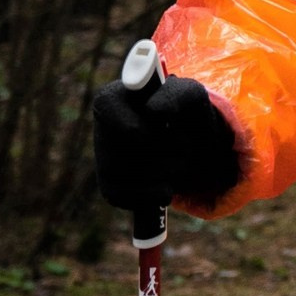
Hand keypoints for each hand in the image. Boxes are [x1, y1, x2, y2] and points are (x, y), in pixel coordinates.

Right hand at [91, 76, 242, 213]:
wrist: (194, 141)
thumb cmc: (186, 112)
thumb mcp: (190, 95)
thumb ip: (176, 95)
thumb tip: (154, 110)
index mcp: (112, 100)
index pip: (115, 116)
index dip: (136, 128)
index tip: (155, 127)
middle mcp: (101, 131)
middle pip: (132, 152)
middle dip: (169, 149)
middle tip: (183, 140)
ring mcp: (104, 162)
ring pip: (135, 177)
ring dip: (170, 170)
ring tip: (179, 157)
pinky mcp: (111, 189)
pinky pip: (134, 199)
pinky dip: (160, 192)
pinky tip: (168, 180)